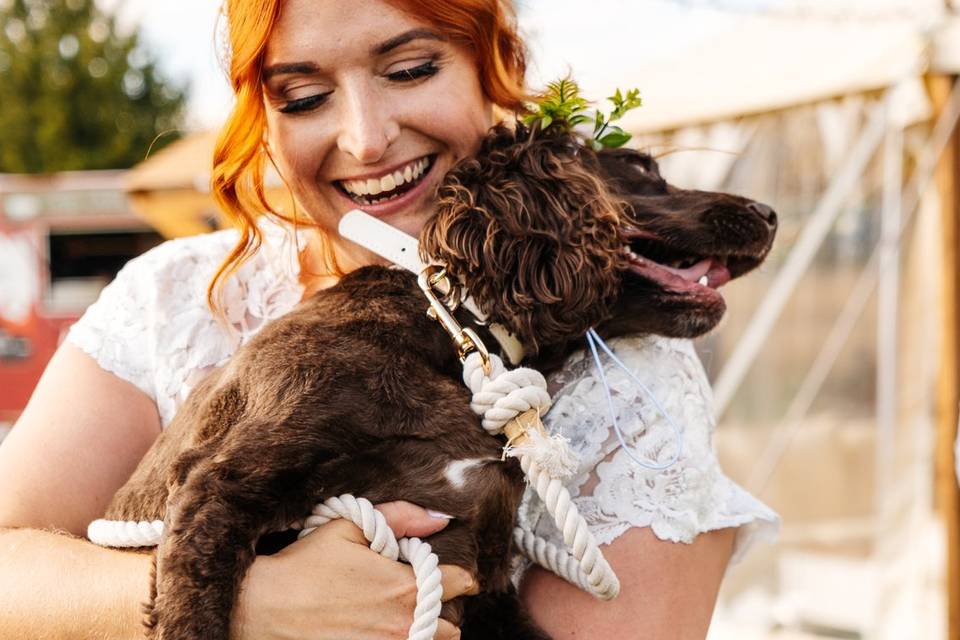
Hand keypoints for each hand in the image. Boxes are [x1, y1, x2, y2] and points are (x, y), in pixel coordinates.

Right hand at [232, 501, 475, 639]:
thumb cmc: (304, 565)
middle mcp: (403, 627)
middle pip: (449, 627)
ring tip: (403, 620)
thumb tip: (440, 517)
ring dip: (424, 634)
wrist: (260, 609)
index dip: (460, 576)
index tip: (456, 576)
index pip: (458, 583)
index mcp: (405, 588)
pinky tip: (380, 633)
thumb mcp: (350, 528)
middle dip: (441, 612)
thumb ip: (400, 517)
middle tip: (423, 600)